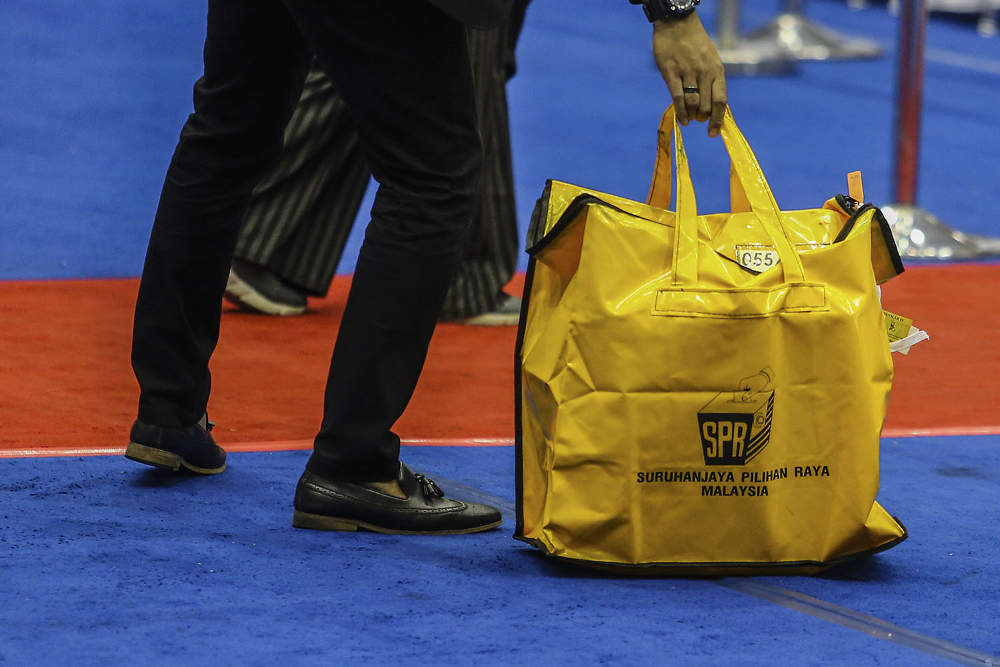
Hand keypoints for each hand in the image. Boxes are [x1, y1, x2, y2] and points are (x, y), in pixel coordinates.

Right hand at [652, 13, 726, 136]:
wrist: (677, 23)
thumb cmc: (695, 44)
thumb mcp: (710, 60)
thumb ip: (711, 81)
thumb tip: (710, 106)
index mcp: (717, 70)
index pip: (720, 100)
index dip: (717, 119)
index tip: (713, 133)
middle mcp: (704, 72)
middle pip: (706, 105)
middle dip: (702, 117)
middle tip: (698, 119)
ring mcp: (687, 72)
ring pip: (692, 103)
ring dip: (691, 115)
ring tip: (689, 118)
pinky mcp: (671, 72)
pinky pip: (678, 97)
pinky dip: (681, 112)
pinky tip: (682, 120)